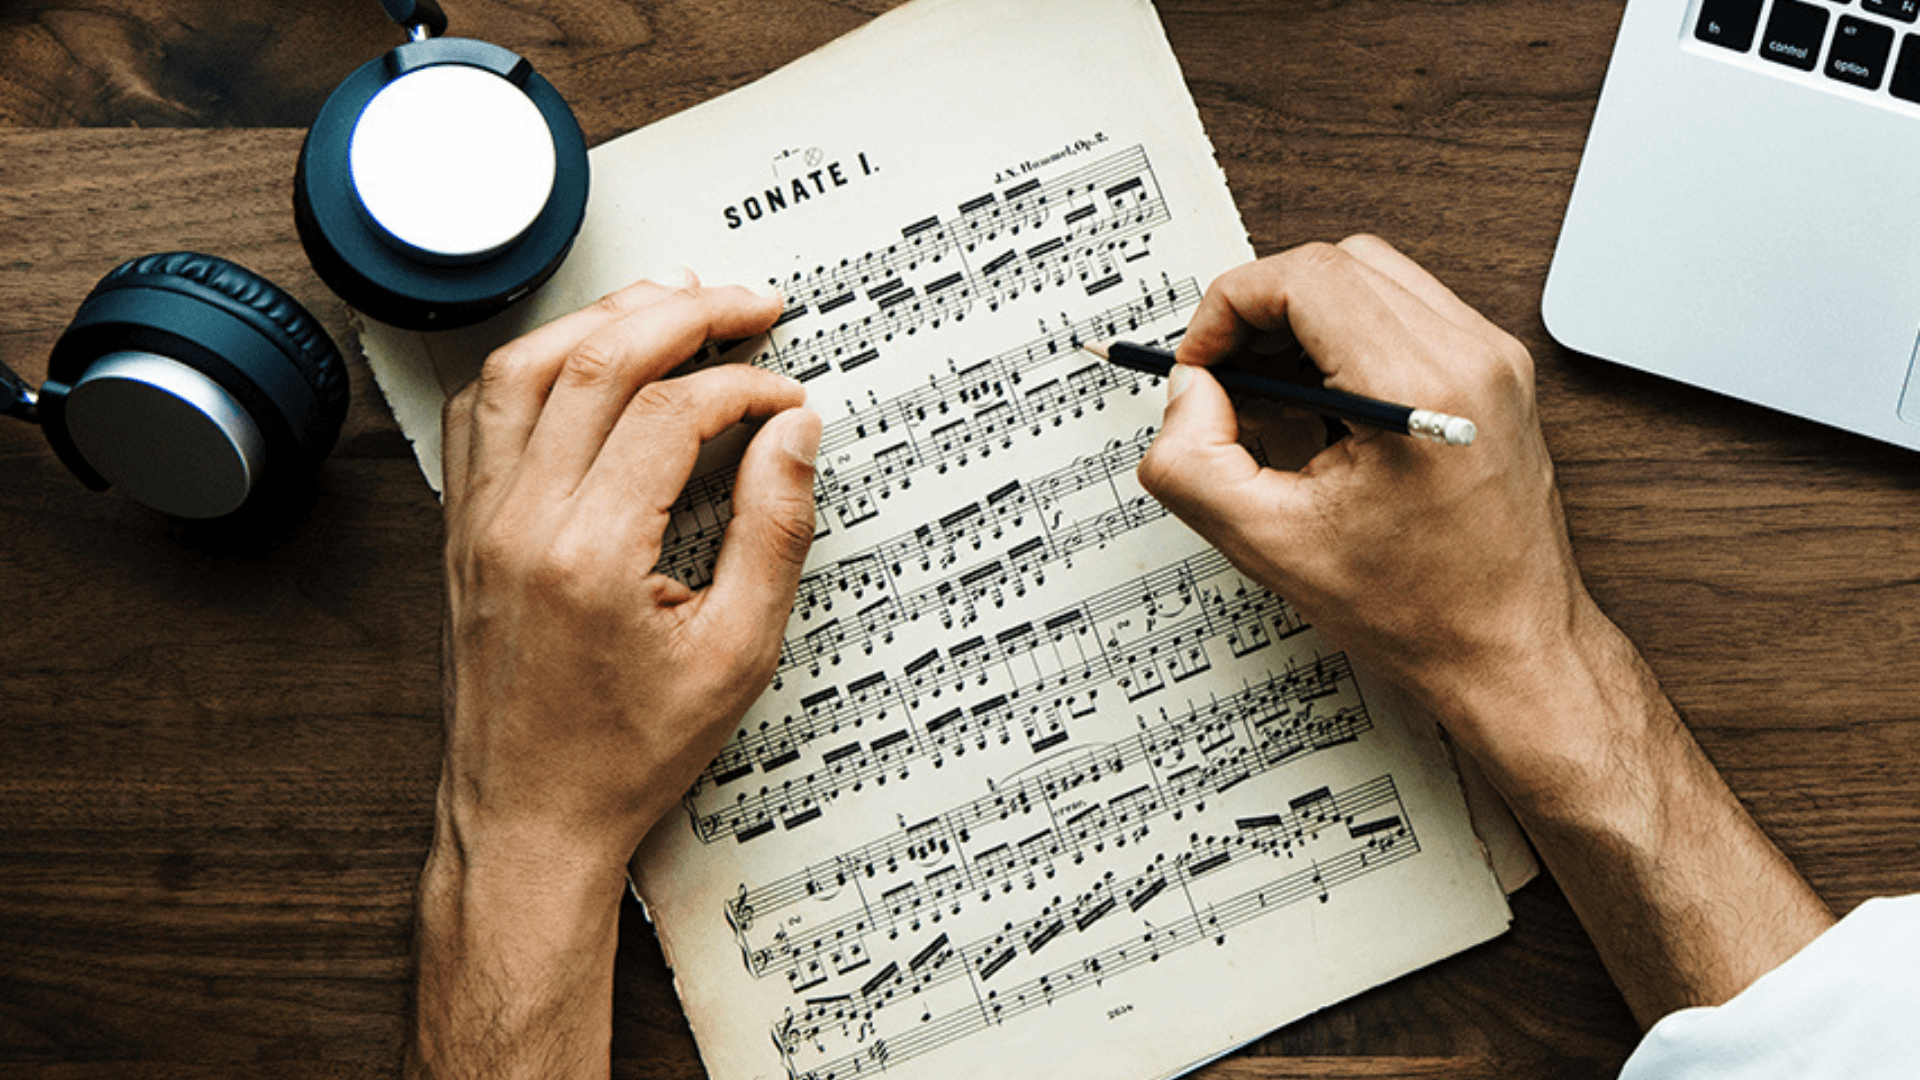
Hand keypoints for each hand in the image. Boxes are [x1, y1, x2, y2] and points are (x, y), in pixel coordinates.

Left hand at [411, 273, 820, 1079]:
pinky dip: (532, 364)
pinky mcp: (462, 530)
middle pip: (596, 361)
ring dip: (601, 320)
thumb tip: (794, 433)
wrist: (529, 818)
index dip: (743, 386)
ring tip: (670, 304)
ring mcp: (479, 520)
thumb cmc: (629, 754)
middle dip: (682, 313)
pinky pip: (481, 411)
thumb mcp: (737, 655)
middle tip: (746, 302)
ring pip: (525, 366)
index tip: (787, 398)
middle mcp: (521, 521)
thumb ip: (774, 532)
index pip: (673, 413)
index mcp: (592, 554)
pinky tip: (581, 358)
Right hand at [1137, 236, 1589, 777]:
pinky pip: (1406, 312)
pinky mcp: (1497, 374)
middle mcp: (1470, 355)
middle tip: (1225, 376)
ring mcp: (1493, 359)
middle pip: (1336, 262)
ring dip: (1304, 320)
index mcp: (1421, 387)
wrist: (1510, 650)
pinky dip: (1347, 338)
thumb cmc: (1419, 611)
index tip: (1200, 363)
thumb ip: (1193, 461)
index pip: (1303, 277)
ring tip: (1273, 395)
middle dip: (1261, 309)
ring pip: (1372, 277)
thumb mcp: (1268, 544)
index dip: (1228, 308)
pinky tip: (1322, 407)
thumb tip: (1188, 391)